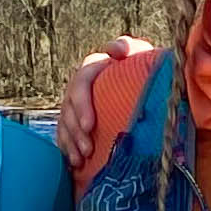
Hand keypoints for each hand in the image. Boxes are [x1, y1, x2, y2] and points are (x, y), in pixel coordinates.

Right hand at [54, 37, 155, 167]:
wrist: (145, 86)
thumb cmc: (144, 70)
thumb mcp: (140, 55)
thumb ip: (129, 47)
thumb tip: (116, 50)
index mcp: (93, 68)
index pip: (81, 83)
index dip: (81, 105)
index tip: (89, 125)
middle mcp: (80, 86)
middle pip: (69, 107)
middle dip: (75, 131)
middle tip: (88, 150)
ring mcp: (75, 105)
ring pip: (64, 124)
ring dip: (71, 143)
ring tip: (81, 160)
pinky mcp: (76, 122)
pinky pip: (65, 136)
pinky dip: (68, 149)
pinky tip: (75, 164)